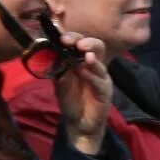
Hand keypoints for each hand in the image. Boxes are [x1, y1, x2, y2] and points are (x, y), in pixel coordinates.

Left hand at [54, 32, 112, 154]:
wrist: (79, 124)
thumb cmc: (71, 101)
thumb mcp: (60, 84)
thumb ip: (59, 69)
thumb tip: (54, 53)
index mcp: (82, 61)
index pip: (80, 42)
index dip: (73, 37)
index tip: (61, 36)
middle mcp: (93, 65)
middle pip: (96, 46)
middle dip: (85, 41)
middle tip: (74, 42)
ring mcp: (101, 77)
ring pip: (100, 60)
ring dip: (91, 54)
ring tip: (84, 52)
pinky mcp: (105, 90)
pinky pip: (100, 80)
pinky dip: (91, 74)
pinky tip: (84, 71)